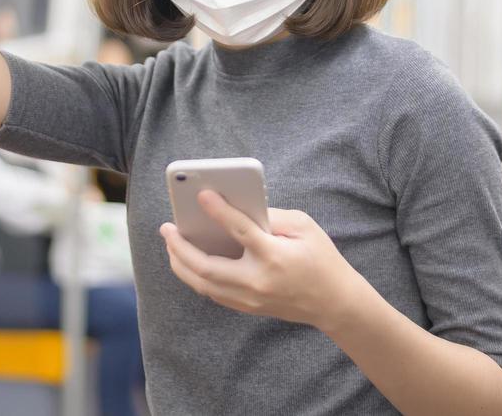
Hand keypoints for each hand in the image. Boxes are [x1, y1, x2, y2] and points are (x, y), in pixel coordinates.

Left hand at [159, 190, 359, 328]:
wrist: (334, 302)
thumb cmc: (321, 259)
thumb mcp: (304, 227)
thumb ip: (271, 216)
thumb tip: (238, 209)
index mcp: (274, 256)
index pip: (239, 230)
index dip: (218, 211)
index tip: (202, 195)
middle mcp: (257, 281)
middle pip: (207, 267)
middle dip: (181, 248)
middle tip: (167, 228)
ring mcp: (251, 299)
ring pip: (204, 285)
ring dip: (181, 264)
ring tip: (171, 244)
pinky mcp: (248, 307)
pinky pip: (213, 293)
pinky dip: (196, 277)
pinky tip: (188, 262)